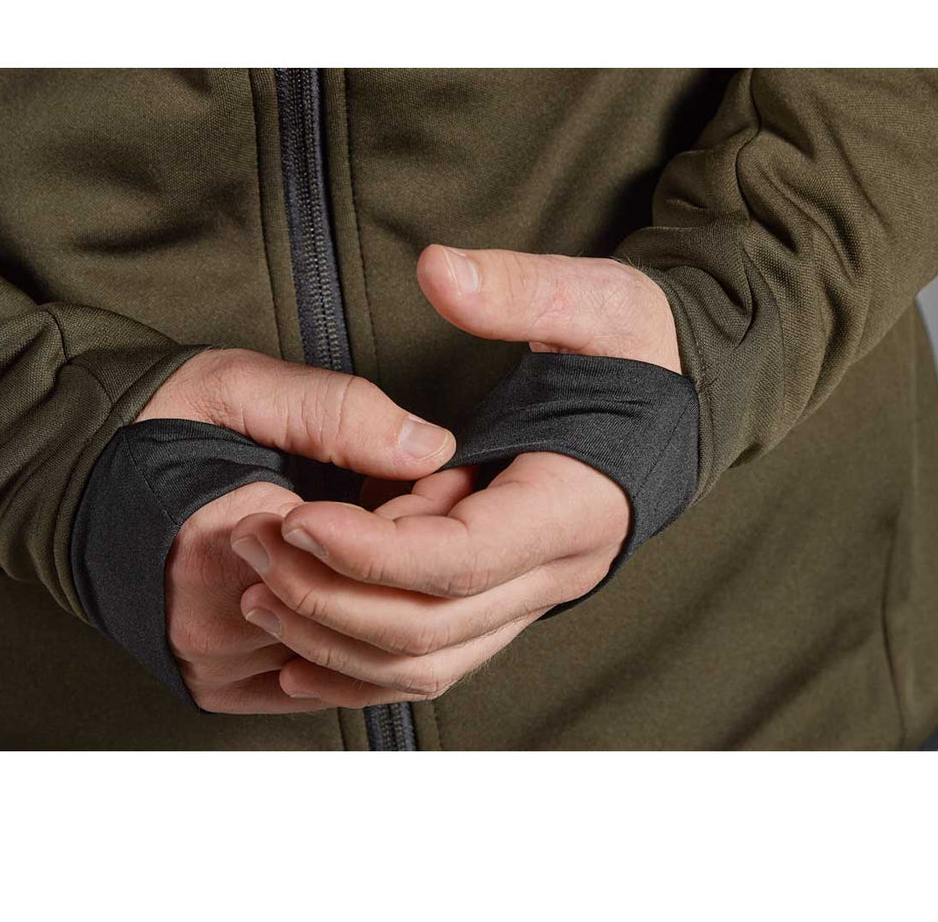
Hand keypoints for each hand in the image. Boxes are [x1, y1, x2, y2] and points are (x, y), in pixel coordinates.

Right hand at [136, 347, 454, 711]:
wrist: (77, 482)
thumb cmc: (157, 429)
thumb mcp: (242, 387)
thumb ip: (334, 412)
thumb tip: (428, 447)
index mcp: (221, 542)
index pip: (365, 556)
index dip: (406, 517)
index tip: (400, 482)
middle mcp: (212, 623)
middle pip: (362, 614)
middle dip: (398, 564)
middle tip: (392, 512)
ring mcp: (215, 667)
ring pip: (350, 658)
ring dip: (378, 605)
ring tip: (365, 546)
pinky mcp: (219, 689)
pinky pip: (318, 685)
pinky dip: (349, 643)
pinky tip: (347, 592)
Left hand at [233, 248, 680, 706]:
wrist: (680, 407)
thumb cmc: (641, 352)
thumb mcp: (596, 301)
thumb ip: (518, 289)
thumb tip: (436, 270)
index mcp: (573, 507)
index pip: (460, 559)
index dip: (371, 550)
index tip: (294, 517)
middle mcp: (555, 572)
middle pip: (430, 626)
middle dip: (331, 596)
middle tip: (257, 546)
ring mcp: (531, 595)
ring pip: (427, 661)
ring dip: (336, 641)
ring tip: (259, 594)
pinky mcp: (507, 597)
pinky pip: (434, 659)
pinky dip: (364, 667)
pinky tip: (299, 654)